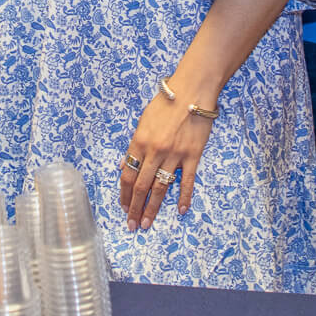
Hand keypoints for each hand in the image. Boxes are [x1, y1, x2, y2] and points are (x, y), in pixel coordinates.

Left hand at [118, 82, 215, 229]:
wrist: (192, 90)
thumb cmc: (166, 102)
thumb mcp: (143, 121)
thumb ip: (133, 145)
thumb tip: (122, 166)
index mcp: (139, 141)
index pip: (127, 174)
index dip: (124, 194)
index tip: (123, 208)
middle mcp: (154, 151)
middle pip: (141, 186)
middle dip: (134, 208)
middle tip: (132, 225)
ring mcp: (174, 155)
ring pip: (160, 188)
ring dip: (152, 208)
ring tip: (147, 224)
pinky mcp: (193, 155)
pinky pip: (186, 181)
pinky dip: (183, 197)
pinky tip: (180, 211)